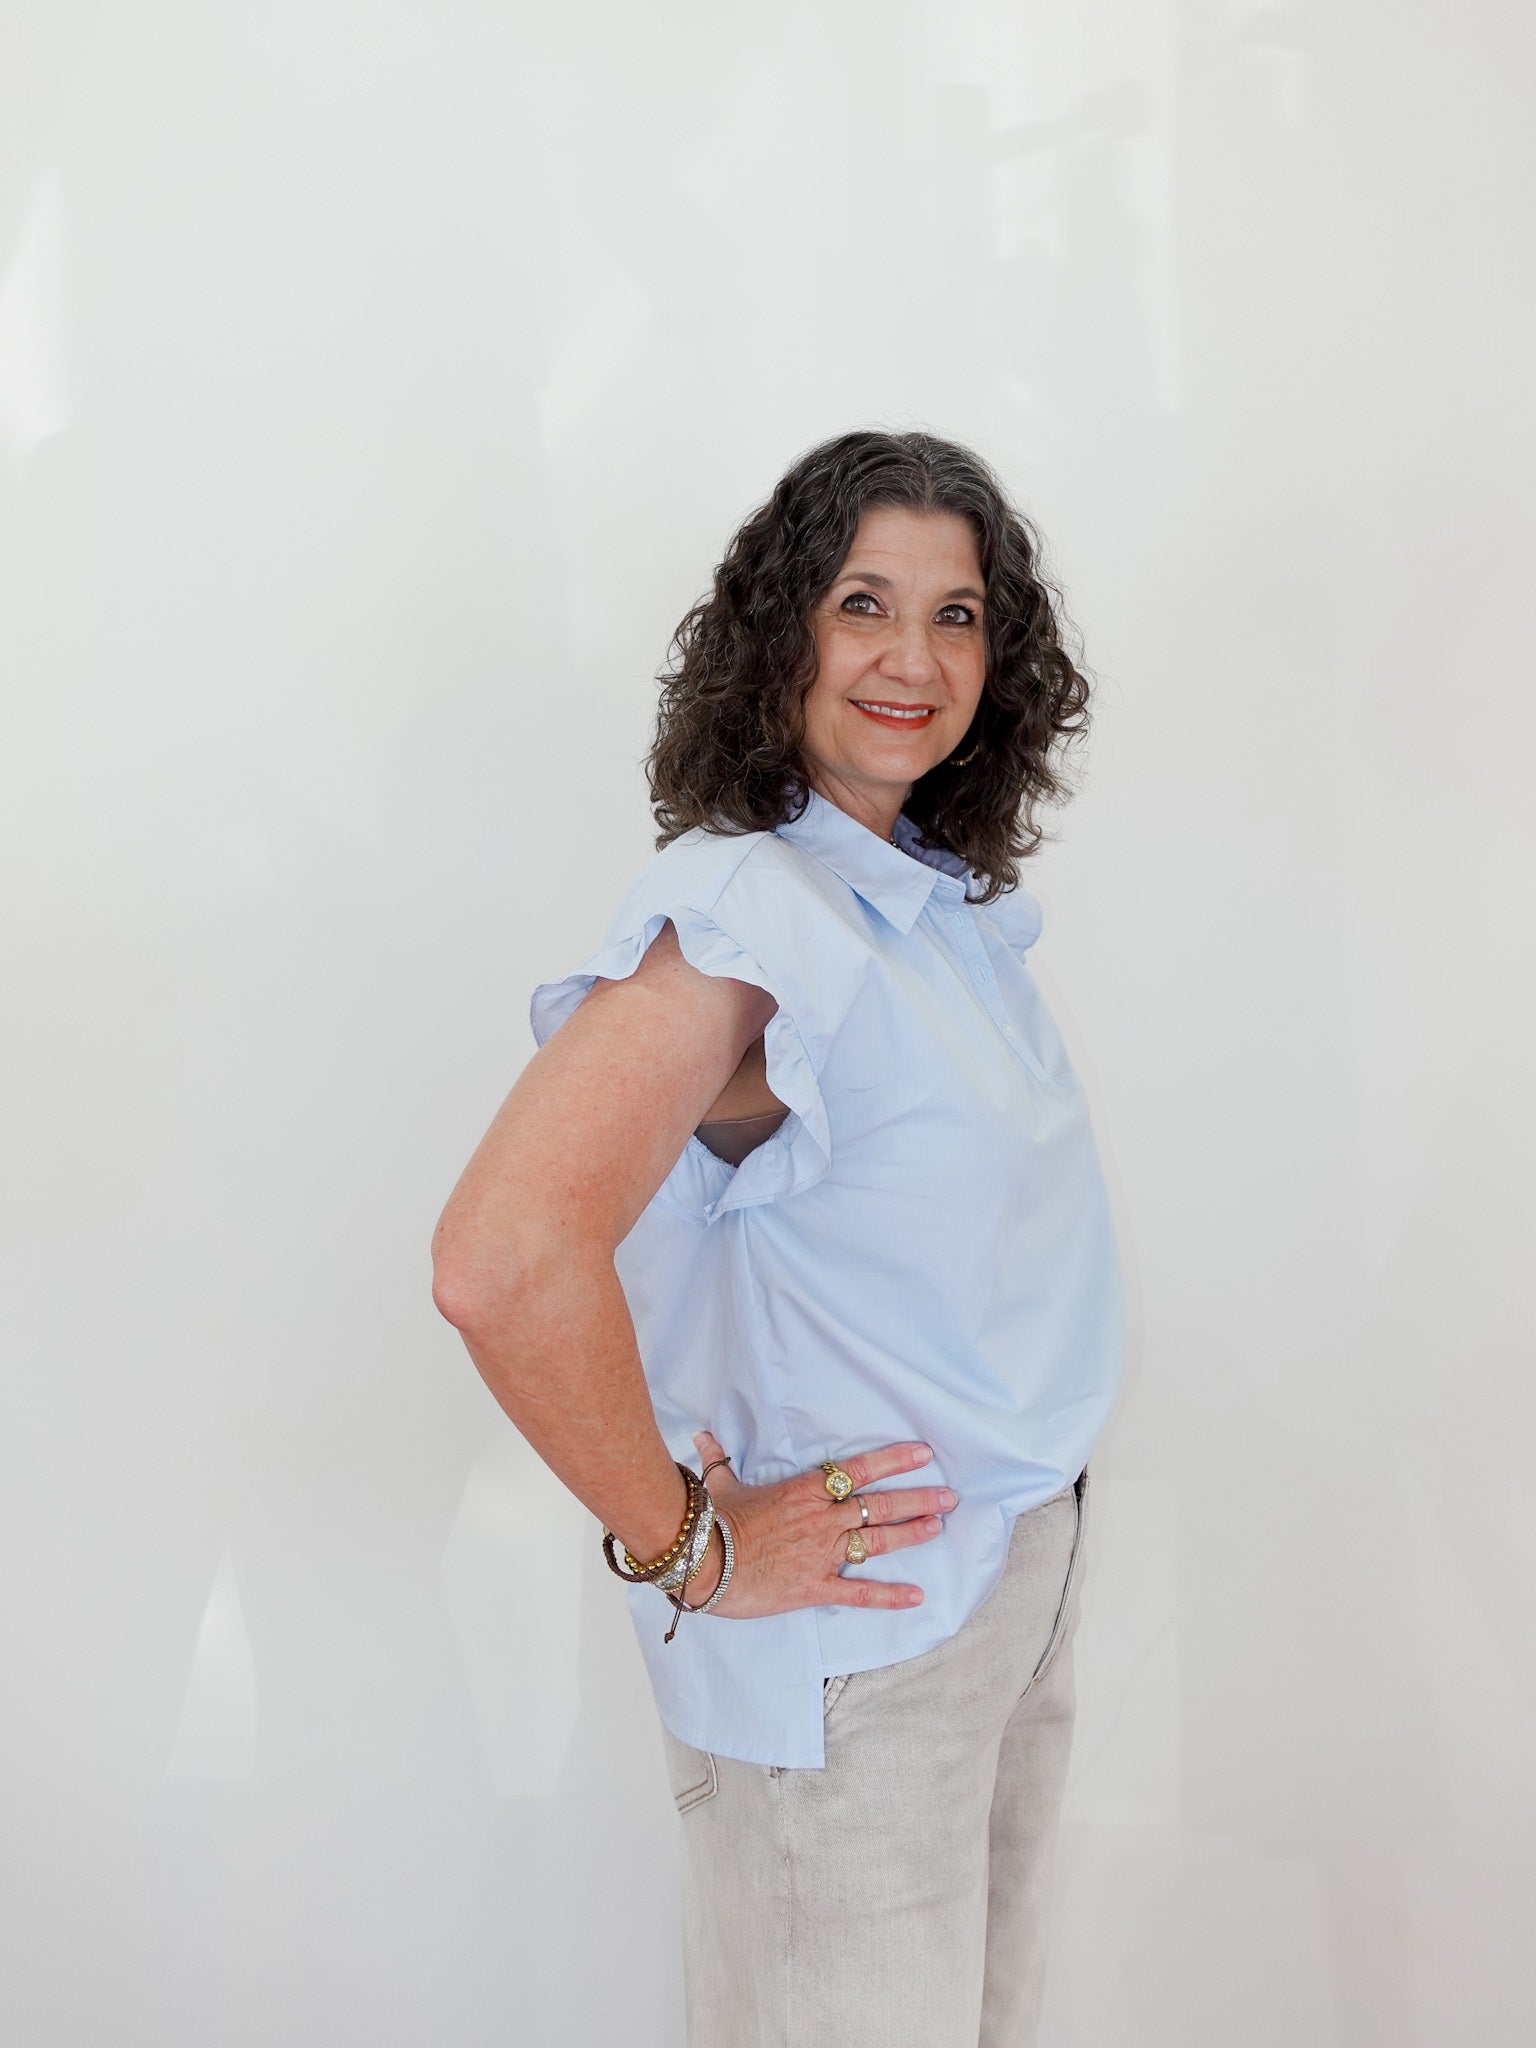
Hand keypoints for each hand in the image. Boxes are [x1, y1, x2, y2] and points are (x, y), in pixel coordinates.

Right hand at [684, 1429, 956, 1618]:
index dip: (895, 1460)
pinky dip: (889, 1595)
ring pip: (877, 1541)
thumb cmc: (711, 1520)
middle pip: (880, 1505)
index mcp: (804, 1490)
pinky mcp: (815, 1586)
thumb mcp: (719, 1483)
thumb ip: (718, 1458)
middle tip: (949, 1496)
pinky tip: (917, 1596)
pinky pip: (859, 1592)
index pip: (859, 1470)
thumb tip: (702, 1434)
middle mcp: (822, 1519)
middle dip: (918, 1499)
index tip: (924, 1454)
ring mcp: (822, 1553)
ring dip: (911, 1534)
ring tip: (938, 1527)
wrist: (702, 1560)